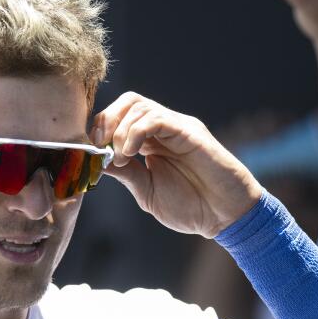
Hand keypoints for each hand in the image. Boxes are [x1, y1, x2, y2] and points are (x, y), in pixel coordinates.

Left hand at [91, 93, 263, 237]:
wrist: (226, 216)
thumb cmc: (192, 207)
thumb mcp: (147, 191)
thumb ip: (125, 173)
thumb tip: (97, 161)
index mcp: (152, 142)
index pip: (120, 117)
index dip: (101, 129)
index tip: (91, 152)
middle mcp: (164, 130)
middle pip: (128, 102)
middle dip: (106, 121)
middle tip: (100, 146)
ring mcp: (177, 128)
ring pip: (138, 105)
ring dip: (120, 130)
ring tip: (120, 157)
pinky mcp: (189, 131)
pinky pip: (156, 118)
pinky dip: (136, 131)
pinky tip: (131, 153)